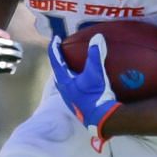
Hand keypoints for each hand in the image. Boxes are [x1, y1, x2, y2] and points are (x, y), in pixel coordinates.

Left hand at [47, 34, 118, 151]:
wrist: (102, 118)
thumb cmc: (96, 96)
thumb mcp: (96, 73)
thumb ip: (96, 55)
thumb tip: (97, 37)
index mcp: (65, 82)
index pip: (55, 61)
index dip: (54, 48)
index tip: (55, 38)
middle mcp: (65, 91)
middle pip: (59, 72)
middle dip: (60, 61)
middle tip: (64, 51)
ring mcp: (71, 99)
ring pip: (66, 81)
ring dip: (69, 71)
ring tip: (74, 64)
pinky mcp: (79, 104)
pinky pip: (75, 88)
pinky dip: (77, 80)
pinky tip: (86, 80)